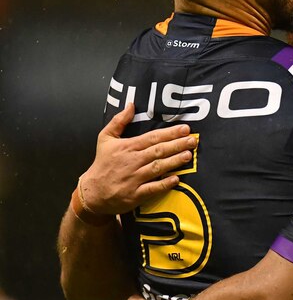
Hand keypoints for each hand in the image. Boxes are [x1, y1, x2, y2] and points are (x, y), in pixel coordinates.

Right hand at [78, 104, 197, 214]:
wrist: (92, 192)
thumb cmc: (102, 164)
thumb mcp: (105, 138)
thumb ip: (118, 121)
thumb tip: (131, 105)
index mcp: (127, 147)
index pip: (152, 137)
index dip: (170, 133)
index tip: (185, 128)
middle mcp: (132, 161)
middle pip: (158, 151)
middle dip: (177, 145)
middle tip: (193, 140)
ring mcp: (133, 179)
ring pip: (157, 168)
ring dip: (174, 161)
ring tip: (188, 155)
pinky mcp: (135, 195)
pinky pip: (152, 188)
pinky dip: (164, 184)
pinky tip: (176, 179)